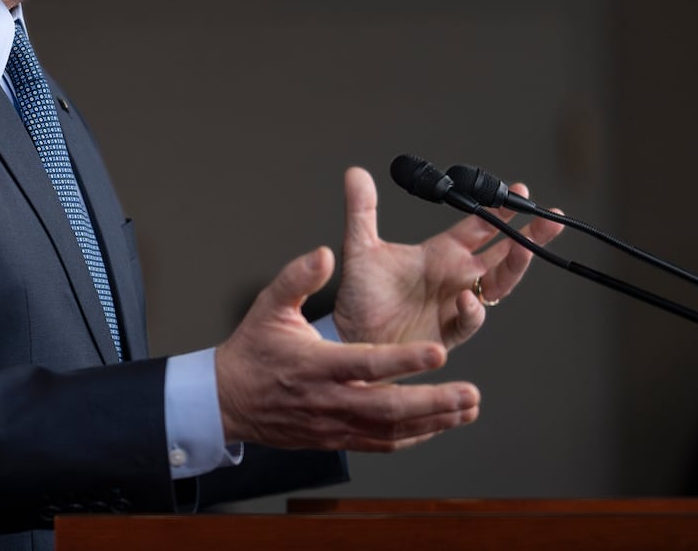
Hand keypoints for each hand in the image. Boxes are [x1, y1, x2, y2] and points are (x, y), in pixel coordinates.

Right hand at [215, 245, 480, 451]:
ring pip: (391, 430)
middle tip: (469, 392)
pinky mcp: (336, 438)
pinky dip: (414, 436)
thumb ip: (298, 277)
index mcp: (315, 364)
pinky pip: (381, 443)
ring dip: (433, 422)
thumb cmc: (252, 350)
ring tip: (467, 409)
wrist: (228, 399)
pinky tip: (439, 427)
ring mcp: (334, 423)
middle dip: (433, 402)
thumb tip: (324, 254)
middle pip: (388, 407)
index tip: (437, 351)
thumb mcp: (267, 306)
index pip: (366, 363)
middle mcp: (328, 398)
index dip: (403, 360)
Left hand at [332, 166, 563, 349]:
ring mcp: (455, 304)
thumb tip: (355, 172)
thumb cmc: (360, 294)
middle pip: (503, 254)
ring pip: (498, 284)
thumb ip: (361, 211)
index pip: (480, 226)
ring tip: (525, 248)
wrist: (349, 335)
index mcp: (441, 253)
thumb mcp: (360, 247)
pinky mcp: (447, 332)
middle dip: (529, 236)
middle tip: (551, 217)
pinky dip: (471, 310)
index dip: (498, 209)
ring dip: (515, 268)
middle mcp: (456, 276)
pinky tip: (467, 298)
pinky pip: (468, 321)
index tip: (518, 189)